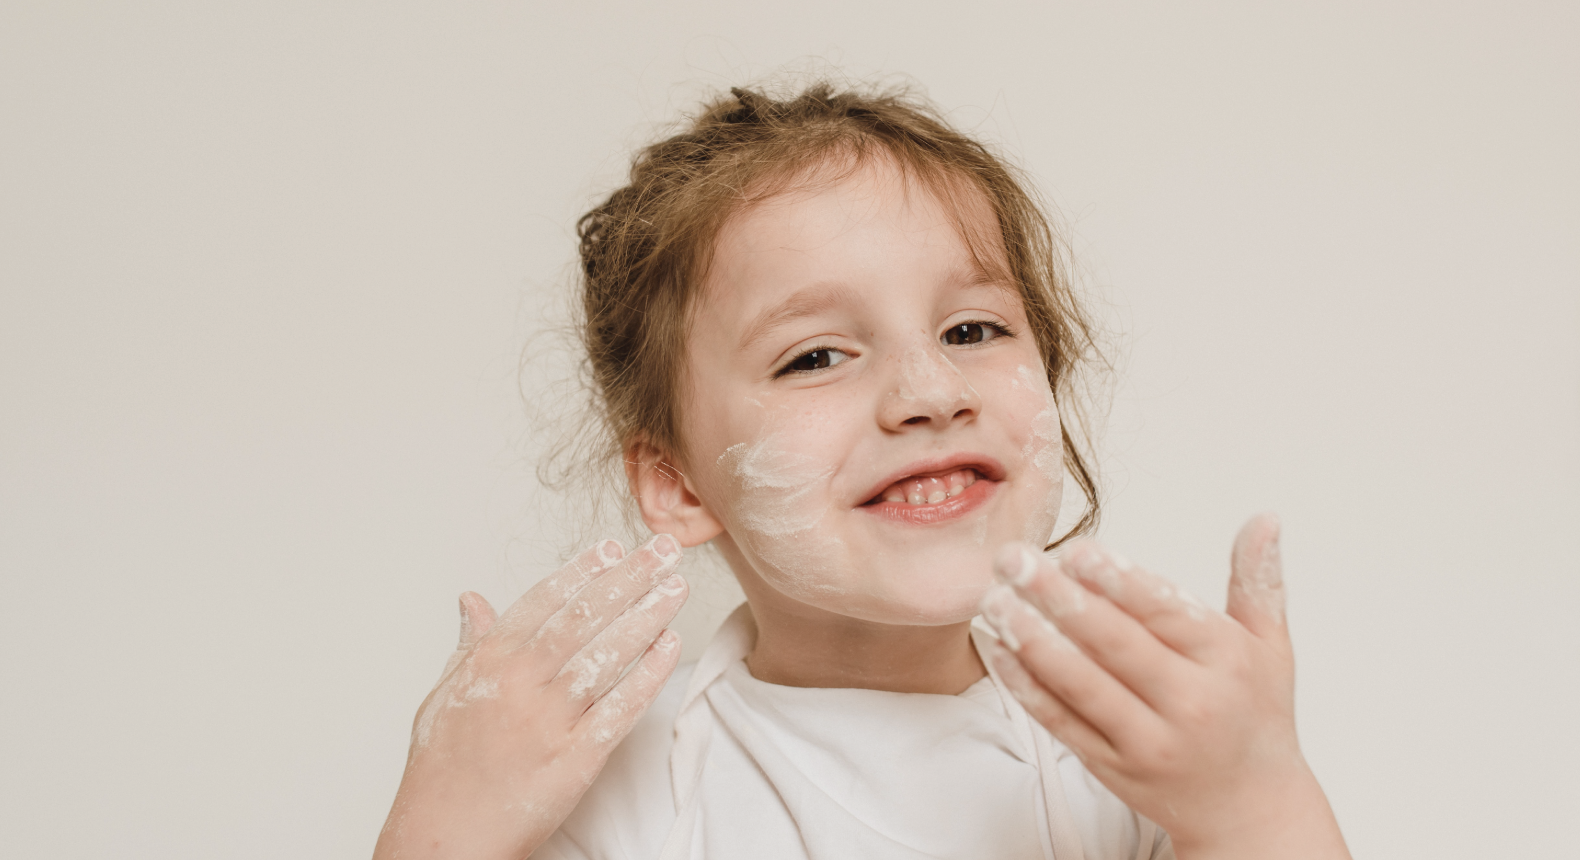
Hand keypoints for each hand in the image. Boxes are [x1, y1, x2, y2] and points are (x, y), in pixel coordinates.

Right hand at [373, 535, 688, 859]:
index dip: (583, 571)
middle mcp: (521, 684)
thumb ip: (469, 645)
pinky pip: (621, 708)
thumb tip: (472, 599)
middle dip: (629, 578)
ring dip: (647, 616)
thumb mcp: (443, 697)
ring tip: (675, 587)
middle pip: (585, 617)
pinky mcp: (576, 758)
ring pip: (608, 655)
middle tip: (663, 552)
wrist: (445, 840)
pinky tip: (669, 645)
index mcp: (488, 663)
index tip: (613, 547)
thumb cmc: (441, 773)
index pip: (544, 601)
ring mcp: (550, 720)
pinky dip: (648, 675)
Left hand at [978, 515, 1349, 859]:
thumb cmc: (1256, 716)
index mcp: (1226, 662)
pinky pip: (1062, 722)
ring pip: (1080, 685)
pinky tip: (999, 649)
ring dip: (1031, 638)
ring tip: (995, 599)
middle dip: (1057, 598)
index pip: (1165, 612)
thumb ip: (1258, 580)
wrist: (1251, 810)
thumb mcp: (1272, 647)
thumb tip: (1264, 517)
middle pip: (1114, 644)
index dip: (1116, 581)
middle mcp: (1189, 703)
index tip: (1075, 550)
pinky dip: (1026, 685)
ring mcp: (1148, 741)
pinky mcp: (1114, 768)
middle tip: (1014, 560)